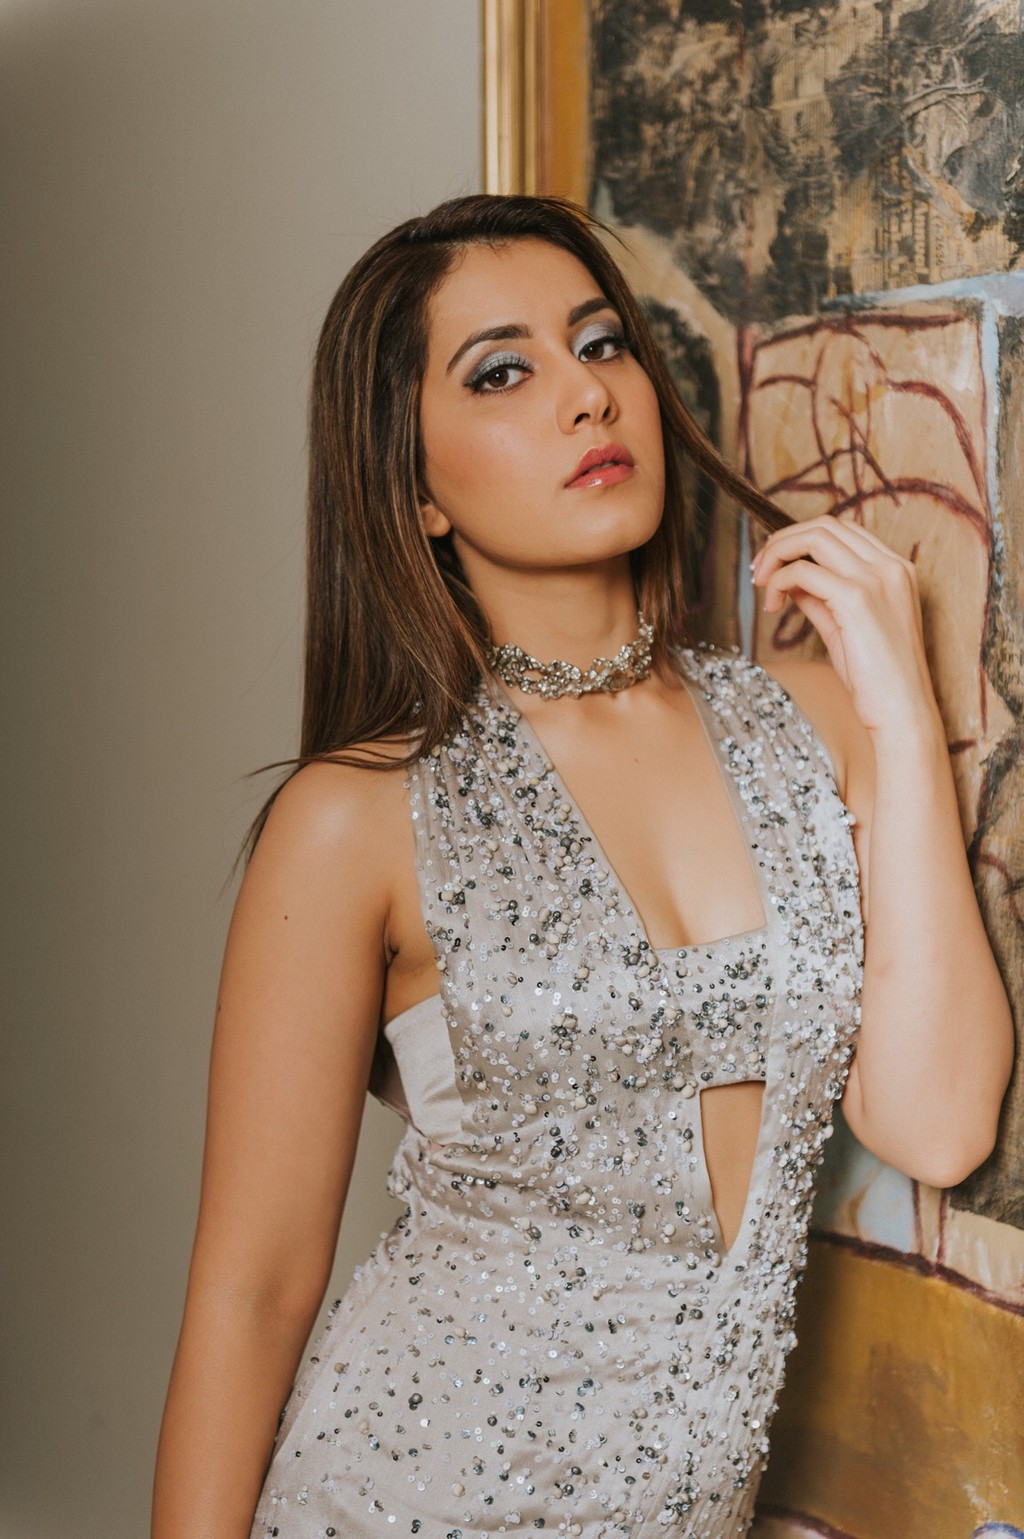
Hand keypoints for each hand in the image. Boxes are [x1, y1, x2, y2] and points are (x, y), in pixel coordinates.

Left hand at [751, 515, 941, 738]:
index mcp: (896, 569)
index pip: (843, 531)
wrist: (902, 712)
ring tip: (761, 583)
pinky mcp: (857, 599)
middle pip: (826, 525)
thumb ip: (821, 598)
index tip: (775, 564)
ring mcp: (877, 579)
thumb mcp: (845, 627)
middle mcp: (891, 566)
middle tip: (759, 571)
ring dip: (778, 554)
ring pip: (815, 537)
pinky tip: (774, 605)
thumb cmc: (876, 678)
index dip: (802, 540)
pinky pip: (805, 572)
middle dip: (784, 541)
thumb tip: (789, 578)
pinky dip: (781, 580)